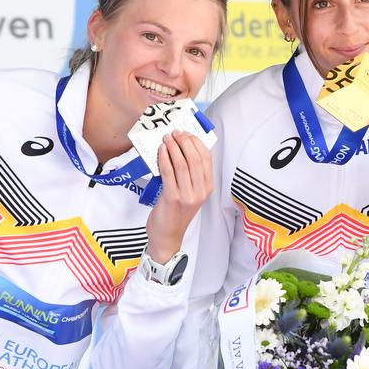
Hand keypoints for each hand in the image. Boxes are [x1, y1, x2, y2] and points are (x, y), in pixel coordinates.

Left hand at [145, 130, 212, 263]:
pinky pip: (168, 172)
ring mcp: (187, 195)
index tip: (187, 134)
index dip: (196, 142)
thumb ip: (189, 175)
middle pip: (195, 158)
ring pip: (182, 163)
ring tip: (166, 138)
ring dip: (173, 147)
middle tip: (175, 133)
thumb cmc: (176, 213)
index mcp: (207, 188)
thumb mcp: (189, 193)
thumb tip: (181, 150)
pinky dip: (164, 158)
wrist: (167, 236)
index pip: (206, 159)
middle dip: (184, 141)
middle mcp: (200, 191)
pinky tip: (161, 151)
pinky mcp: (172, 198)